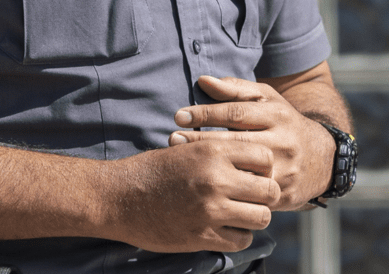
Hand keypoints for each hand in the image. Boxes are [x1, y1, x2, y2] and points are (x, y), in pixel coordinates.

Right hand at [106, 137, 278, 252]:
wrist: (119, 197)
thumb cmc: (153, 170)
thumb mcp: (188, 148)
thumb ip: (221, 152)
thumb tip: (254, 159)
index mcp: (214, 151)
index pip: (266, 158)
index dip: (265, 169)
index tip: (255, 176)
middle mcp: (216, 179)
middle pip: (270, 191)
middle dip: (266, 196)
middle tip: (253, 199)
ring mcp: (210, 209)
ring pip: (261, 218)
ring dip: (254, 218)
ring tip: (242, 215)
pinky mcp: (202, 235)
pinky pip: (241, 240)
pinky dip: (239, 236)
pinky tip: (227, 230)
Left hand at [171, 76, 336, 209]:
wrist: (323, 158)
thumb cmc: (285, 123)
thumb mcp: (268, 100)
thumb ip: (236, 89)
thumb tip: (203, 81)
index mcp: (278, 115)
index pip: (237, 113)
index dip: (206, 114)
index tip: (179, 115)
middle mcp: (283, 142)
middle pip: (236, 142)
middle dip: (201, 140)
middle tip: (173, 139)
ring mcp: (285, 170)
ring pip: (243, 170)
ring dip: (211, 167)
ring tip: (182, 162)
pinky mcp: (284, 194)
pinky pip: (252, 195)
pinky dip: (228, 191)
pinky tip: (206, 188)